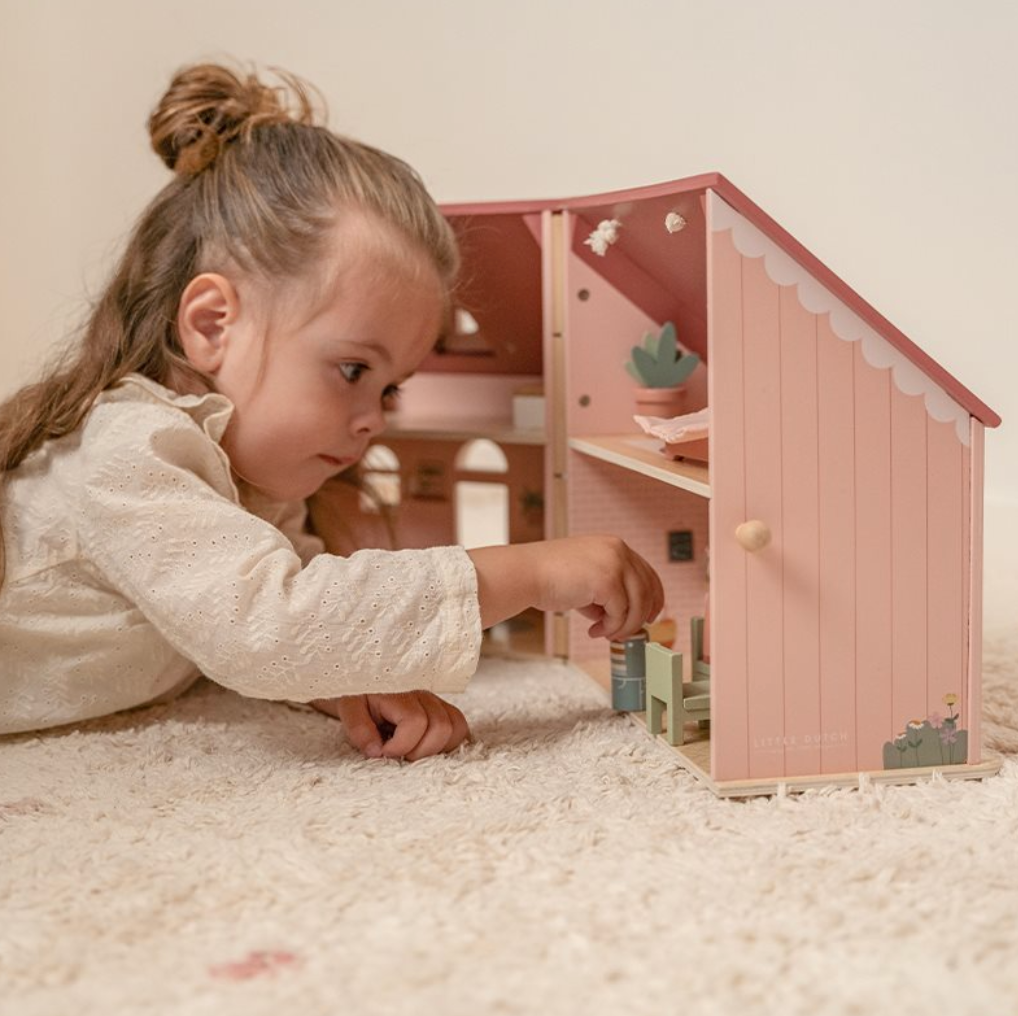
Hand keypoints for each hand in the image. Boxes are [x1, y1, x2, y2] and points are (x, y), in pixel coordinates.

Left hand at [310, 691, 469, 760]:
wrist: (361, 682)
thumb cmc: (356, 697)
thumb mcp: (348, 710)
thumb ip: (359, 729)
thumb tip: (377, 751)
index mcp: (399, 692)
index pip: (416, 722)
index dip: (401, 746)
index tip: (383, 751)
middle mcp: (423, 694)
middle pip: (441, 727)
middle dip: (420, 751)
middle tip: (400, 754)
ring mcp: (436, 700)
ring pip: (456, 728)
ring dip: (436, 748)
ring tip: (413, 751)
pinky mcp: (443, 708)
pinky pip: (460, 727)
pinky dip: (448, 743)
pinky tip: (426, 746)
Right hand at [468, 535, 663, 641]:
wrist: (526, 574)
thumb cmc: (548, 576)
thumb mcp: (586, 579)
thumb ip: (606, 592)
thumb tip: (622, 617)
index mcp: (613, 545)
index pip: (647, 572)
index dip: (653, 597)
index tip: (651, 616)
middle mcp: (618, 550)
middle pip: (648, 589)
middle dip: (640, 616)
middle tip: (626, 633)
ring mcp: (614, 563)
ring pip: (637, 604)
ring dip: (623, 625)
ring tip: (605, 634)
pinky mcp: (607, 581)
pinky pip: (620, 613)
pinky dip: (610, 627)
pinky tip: (594, 631)